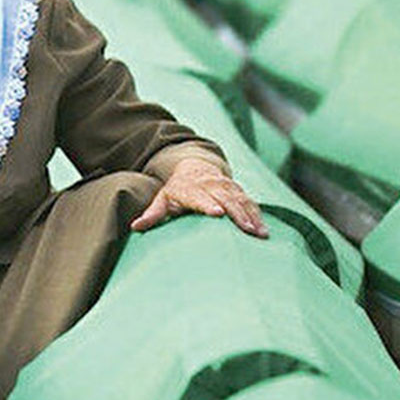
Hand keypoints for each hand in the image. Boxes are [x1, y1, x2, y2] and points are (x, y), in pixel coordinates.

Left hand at [130, 158, 267, 237]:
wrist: (195, 166)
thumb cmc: (177, 189)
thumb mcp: (163, 198)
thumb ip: (153, 214)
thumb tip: (135, 227)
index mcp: (190, 188)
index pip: (199, 196)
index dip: (208, 204)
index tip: (217, 213)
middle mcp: (210, 185)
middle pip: (225, 199)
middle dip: (237, 213)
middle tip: (247, 230)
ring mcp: (225, 186)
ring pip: (240, 200)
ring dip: (251, 217)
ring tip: (259, 234)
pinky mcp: (237, 190)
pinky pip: (249, 202)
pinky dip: (257, 215)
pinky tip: (264, 230)